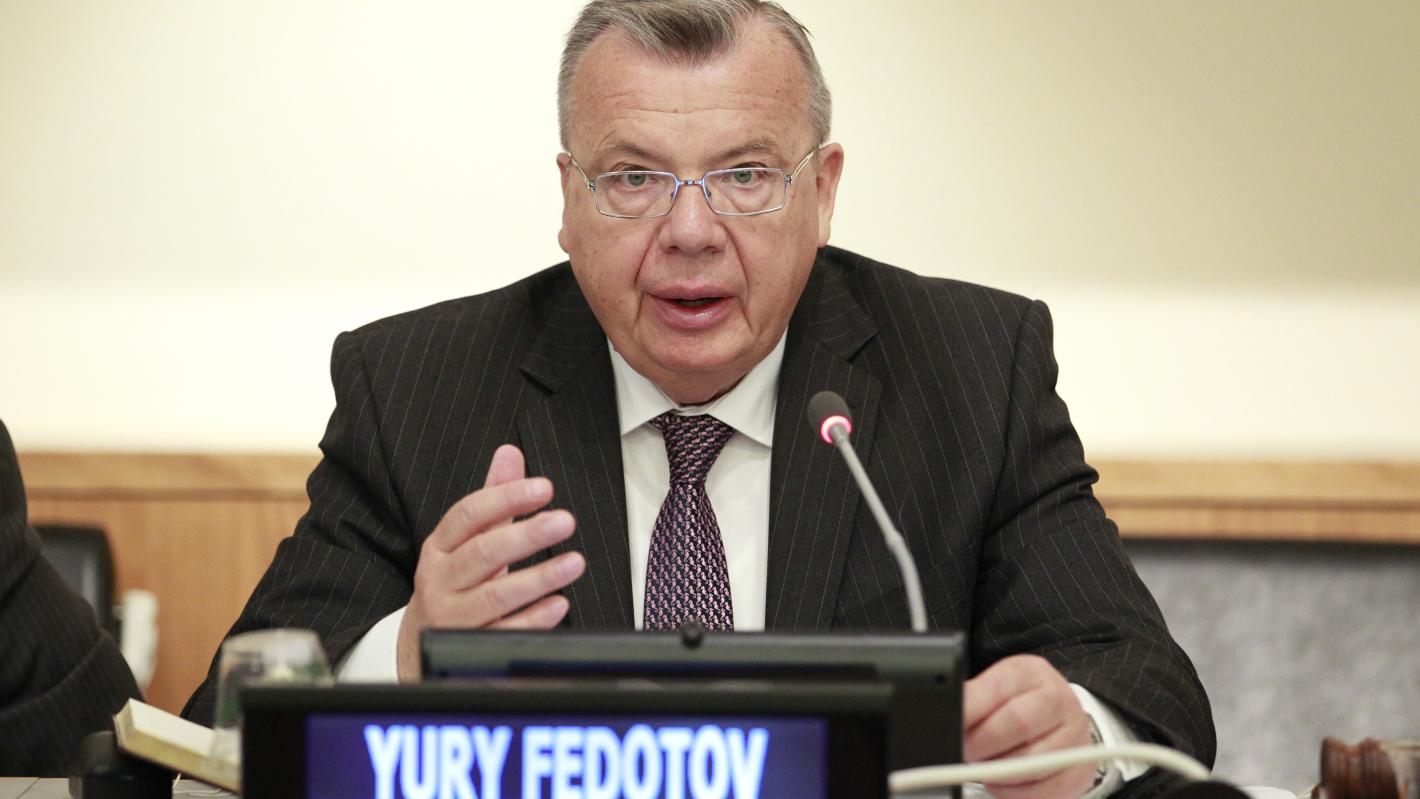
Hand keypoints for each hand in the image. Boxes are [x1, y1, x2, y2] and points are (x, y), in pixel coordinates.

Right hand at [396, 444, 584, 680]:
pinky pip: (504, 634)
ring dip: (538, 578)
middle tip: (565, 521)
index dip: (506, 499)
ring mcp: (451, 617)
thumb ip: (493, 499)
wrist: (421, 645)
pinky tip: (558, 604)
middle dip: (526, 536)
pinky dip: (533, 620)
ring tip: (574, 562)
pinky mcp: (468, 649)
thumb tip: (510, 452)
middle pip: (482, 554)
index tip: (544, 488)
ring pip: (495, 596)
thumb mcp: (467, 540)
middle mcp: (440, 580)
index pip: (468, 515)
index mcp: (439, 547)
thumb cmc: (455, 582)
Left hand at [963, 655, 1095, 798]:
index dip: (970, 711)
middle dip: (982, 743)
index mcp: (1031, 673)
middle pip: (1019, 722)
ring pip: (1033, 761)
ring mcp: (1075, 735)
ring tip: (980, 768)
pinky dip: (1015, 793)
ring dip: (998, 772)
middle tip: (962, 753)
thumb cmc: (1017, 704)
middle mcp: (1058, 700)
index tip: (951, 727)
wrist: (1058, 719)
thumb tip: (946, 717)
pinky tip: (1001, 784)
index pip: (998, 689)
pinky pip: (1045, 789)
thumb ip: (971, 701)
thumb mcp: (993, 690)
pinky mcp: (1081, 769)